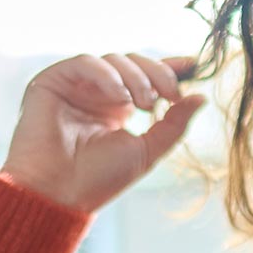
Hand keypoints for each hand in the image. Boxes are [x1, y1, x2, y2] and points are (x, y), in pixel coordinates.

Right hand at [0, 52, 205, 212]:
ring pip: (113, 59)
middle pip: (133, 62)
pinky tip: (120, 96)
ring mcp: (74, 86)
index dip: (170, 67)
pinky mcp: (52, 81)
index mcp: (116, 108)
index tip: (194, 65)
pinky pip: (85, 62)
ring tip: (144, 104)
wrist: (58, 193)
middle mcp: (96, 93)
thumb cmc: (97, 180)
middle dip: (157, 74)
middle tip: (170, 96)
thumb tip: (201, 97)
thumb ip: (174, 124)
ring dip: (136, 77)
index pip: (145, 76)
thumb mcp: (147, 151)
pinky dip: (107, 75)